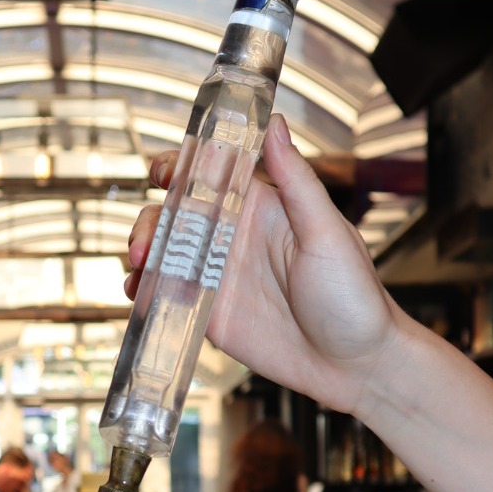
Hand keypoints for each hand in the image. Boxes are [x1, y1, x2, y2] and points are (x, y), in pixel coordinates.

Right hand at [125, 115, 400, 418]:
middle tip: (144, 241)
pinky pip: (167, 297)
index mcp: (261, 207)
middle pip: (173, 214)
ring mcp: (218, 276)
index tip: (160, 172)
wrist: (355, 366)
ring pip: (163, 253)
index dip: (179, 166)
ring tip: (137, 267)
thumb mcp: (327, 233)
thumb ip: (297, 181)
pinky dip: (145, 291)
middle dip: (148, 220)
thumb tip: (274, 125)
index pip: (210, 173)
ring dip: (140, 253)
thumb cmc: (354, 297)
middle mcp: (233, 237)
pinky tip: (140, 294)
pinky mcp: (210, 314)